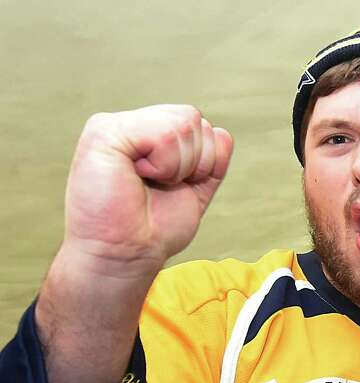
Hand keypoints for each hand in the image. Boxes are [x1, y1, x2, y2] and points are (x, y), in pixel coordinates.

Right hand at [62, 105, 233, 274]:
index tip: (174, 185)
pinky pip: (163, 133)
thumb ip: (209, 162)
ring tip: (149, 182)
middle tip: (162, 185)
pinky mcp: (104, 132)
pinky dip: (164, 163)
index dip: (202, 161)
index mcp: (148, 135)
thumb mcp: (193, 191)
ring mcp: (114, 124)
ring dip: (178, 165)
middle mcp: (130, 124)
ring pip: (183, 124)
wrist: (127, 254)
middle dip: (194, 161)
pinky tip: (139, 176)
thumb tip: (223, 133)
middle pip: (193, 119)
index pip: (196, 123)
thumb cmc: (153, 229)